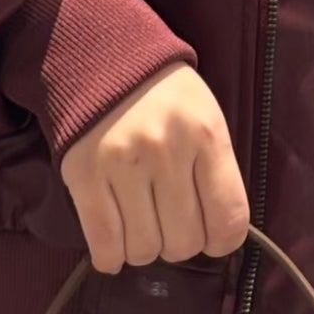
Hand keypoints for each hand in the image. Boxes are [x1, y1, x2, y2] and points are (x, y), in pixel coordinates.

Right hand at [60, 62, 250, 273]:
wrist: (99, 55)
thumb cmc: (162, 97)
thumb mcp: (205, 119)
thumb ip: (215, 174)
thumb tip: (216, 238)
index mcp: (205, 135)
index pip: (228, 222)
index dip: (221, 242)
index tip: (209, 236)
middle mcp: (166, 150)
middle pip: (184, 243)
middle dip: (179, 243)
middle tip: (168, 222)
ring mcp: (122, 164)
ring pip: (145, 250)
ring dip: (144, 248)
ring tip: (140, 222)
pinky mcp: (84, 176)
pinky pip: (105, 246)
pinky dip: (112, 258)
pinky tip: (115, 244)